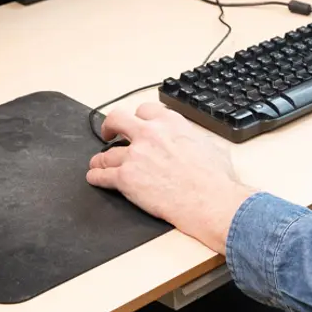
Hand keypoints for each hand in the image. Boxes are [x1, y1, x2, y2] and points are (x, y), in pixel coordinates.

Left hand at [88, 102, 253, 251]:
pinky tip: (95, 177)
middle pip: (117, 120)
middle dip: (110, 126)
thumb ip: (197, 140)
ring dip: (101, 159)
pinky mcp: (126, 178)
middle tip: (109, 133)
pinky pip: (102, 175)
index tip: (136, 123)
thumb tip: (199, 143)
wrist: (210, 201)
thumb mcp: (212, 146)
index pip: (145, 110)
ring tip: (98, 163)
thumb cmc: (216, 179)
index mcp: (171, 123)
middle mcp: (149, 134)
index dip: (138, 117)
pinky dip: (96, 177)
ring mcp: (135, 156)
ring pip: (106, 153)